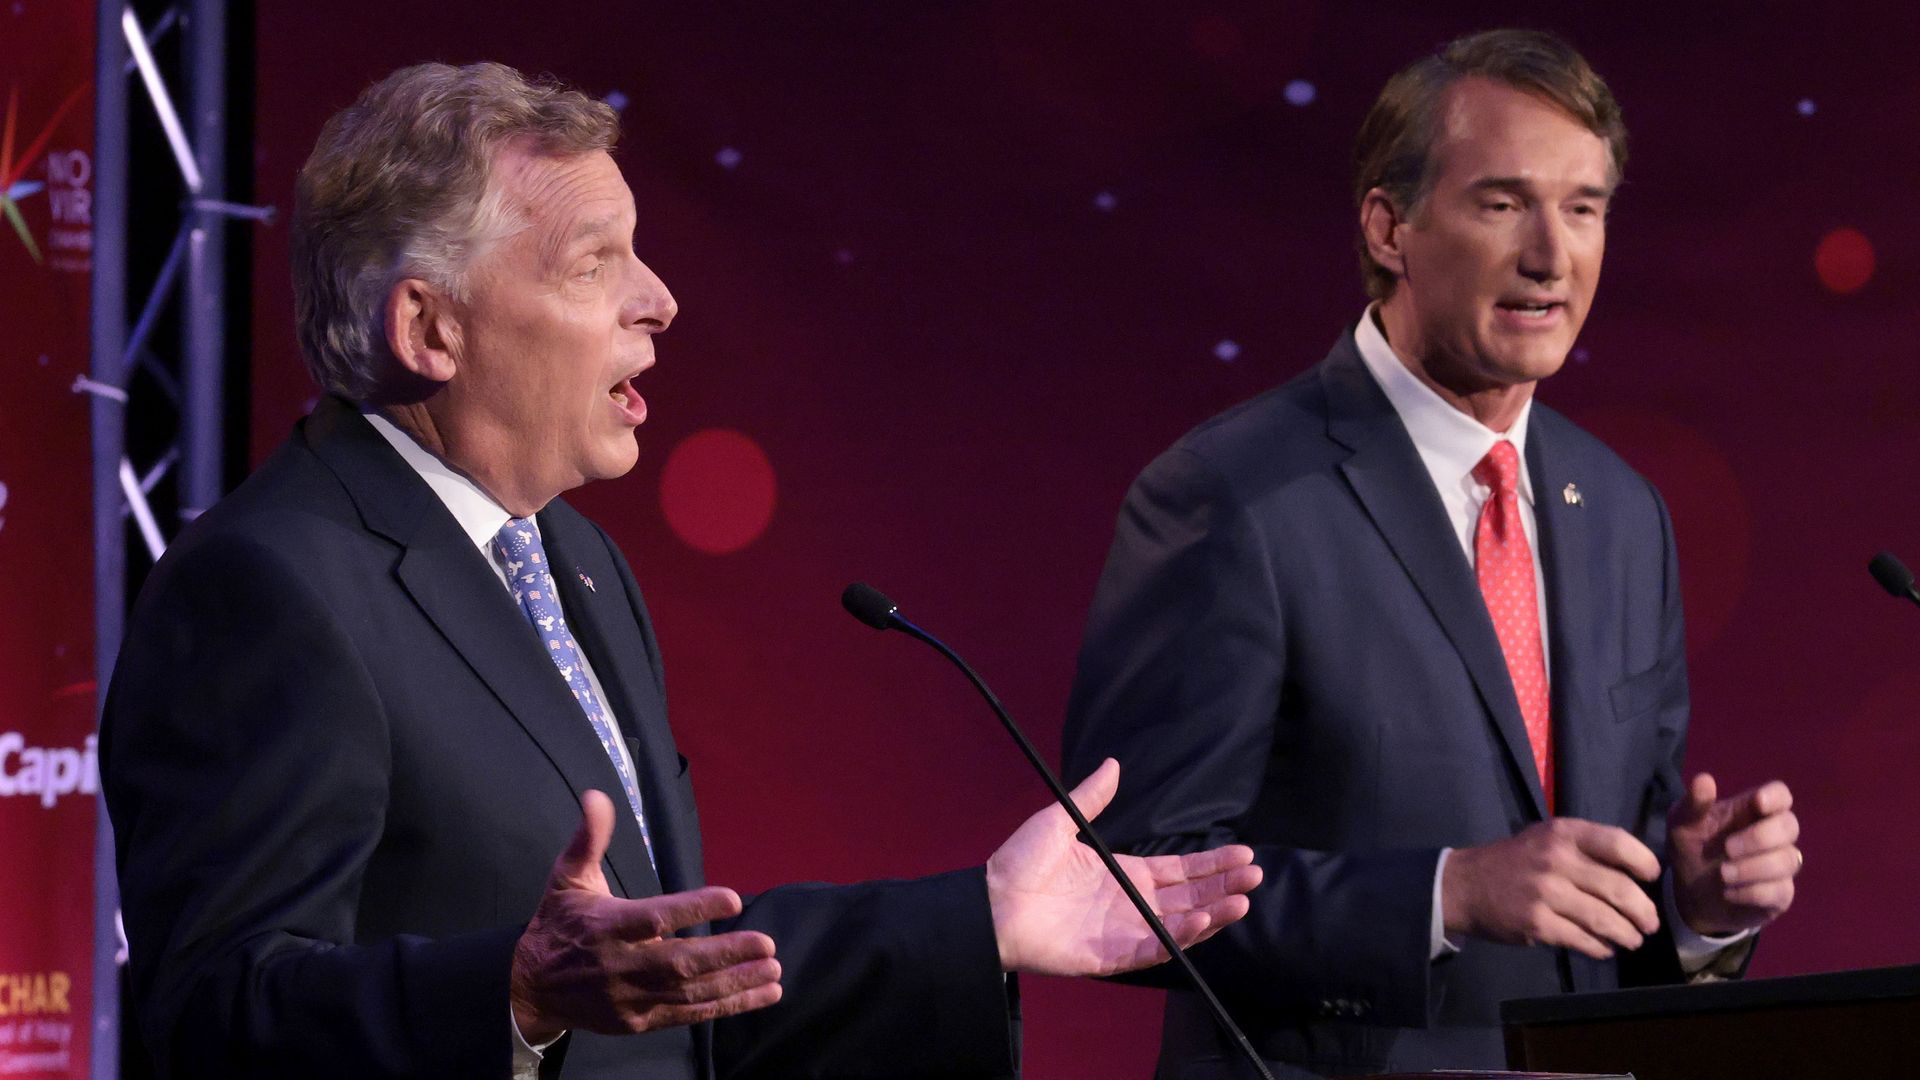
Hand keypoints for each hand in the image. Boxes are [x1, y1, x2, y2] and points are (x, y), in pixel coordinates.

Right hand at [510, 791, 782, 1042]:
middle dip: (725, 953)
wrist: (529, 988)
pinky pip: (688, 1015)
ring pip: (690, 992)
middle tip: (766, 942)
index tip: (733, 899)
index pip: (655, 917)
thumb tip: (597, 795)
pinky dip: (726, 1007)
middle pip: (678, 962)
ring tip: (774, 971)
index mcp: (607, 925)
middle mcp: (621, 964)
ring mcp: (631, 998)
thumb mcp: (566, 877)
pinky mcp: (640, 1021)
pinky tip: (760, 996)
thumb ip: (589, 838)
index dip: (694, 910)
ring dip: (736, 983)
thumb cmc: (558, 925)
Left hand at [985, 758, 1261, 976]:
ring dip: (1213, 914)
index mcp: (1124, 873)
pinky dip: (1180, 937)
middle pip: (1190, 896)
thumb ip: (1092, 797)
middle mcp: (1131, 903)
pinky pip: (1154, 949)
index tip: (1244, 853)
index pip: (1181, 869)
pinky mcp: (1111, 955)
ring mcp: (1124, 931)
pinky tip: (1203, 920)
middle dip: (1224, 886)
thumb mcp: (1060, 821)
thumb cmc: (1019, 863)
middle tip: (1256, 875)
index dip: (1213, 863)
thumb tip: (1114, 764)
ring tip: (1241, 901)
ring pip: (1180, 924)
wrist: (990, 902)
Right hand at [1442, 818, 1661, 959]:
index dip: (1644, 862)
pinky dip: (1600, 947)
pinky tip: (1604, 948)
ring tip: (1634, 940)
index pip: (1618, 843)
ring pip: (1605, 919)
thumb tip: (1636, 874)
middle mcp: (1556, 859)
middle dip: (1643, 912)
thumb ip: (1587, 849)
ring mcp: (1545, 893)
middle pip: (1619, 889)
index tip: (1652, 878)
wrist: (1465, 885)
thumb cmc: (1516, 861)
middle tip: (1650, 923)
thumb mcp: (1548, 838)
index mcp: (1563, 833)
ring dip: (1627, 934)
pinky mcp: (1537, 923)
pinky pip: (1582, 939)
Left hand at [1668, 773, 1799, 935]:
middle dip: (1760, 837)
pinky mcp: (1780, 894)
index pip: (1780, 796)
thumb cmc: (1692, 850)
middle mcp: (1773, 835)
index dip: (1775, 797)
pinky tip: (1728, 892)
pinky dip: (1753, 892)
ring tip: (1722, 874)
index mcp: (1751, 812)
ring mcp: (1780, 865)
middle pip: (1789, 826)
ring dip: (1754, 867)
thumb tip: (1704, 780)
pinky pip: (1780, 891)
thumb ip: (1693, 804)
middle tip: (1728, 848)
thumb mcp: (1682, 825)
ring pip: (1788, 860)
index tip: (1758, 803)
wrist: (1689, 894)